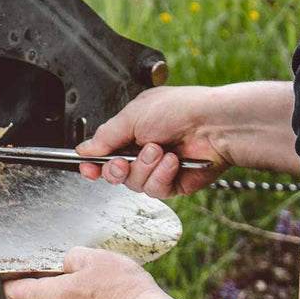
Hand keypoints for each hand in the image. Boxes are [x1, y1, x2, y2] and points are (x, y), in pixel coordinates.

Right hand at [77, 85, 231, 196]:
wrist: (215, 124)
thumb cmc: (180, 109)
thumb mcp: (133, 115)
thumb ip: (106, 136)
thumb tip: (84, 149)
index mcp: (132, 130)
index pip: (104, 152)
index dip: (93, 163)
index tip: (87, 167)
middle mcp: (143, 150)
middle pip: (115, 173)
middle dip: (116, 168)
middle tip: (123, 161)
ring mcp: (158, 168)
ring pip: (134, 183)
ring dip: (144, 167)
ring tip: (160, 150)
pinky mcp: (173, 183)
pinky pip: (155, 189)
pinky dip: (162, 175)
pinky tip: (173, 161)